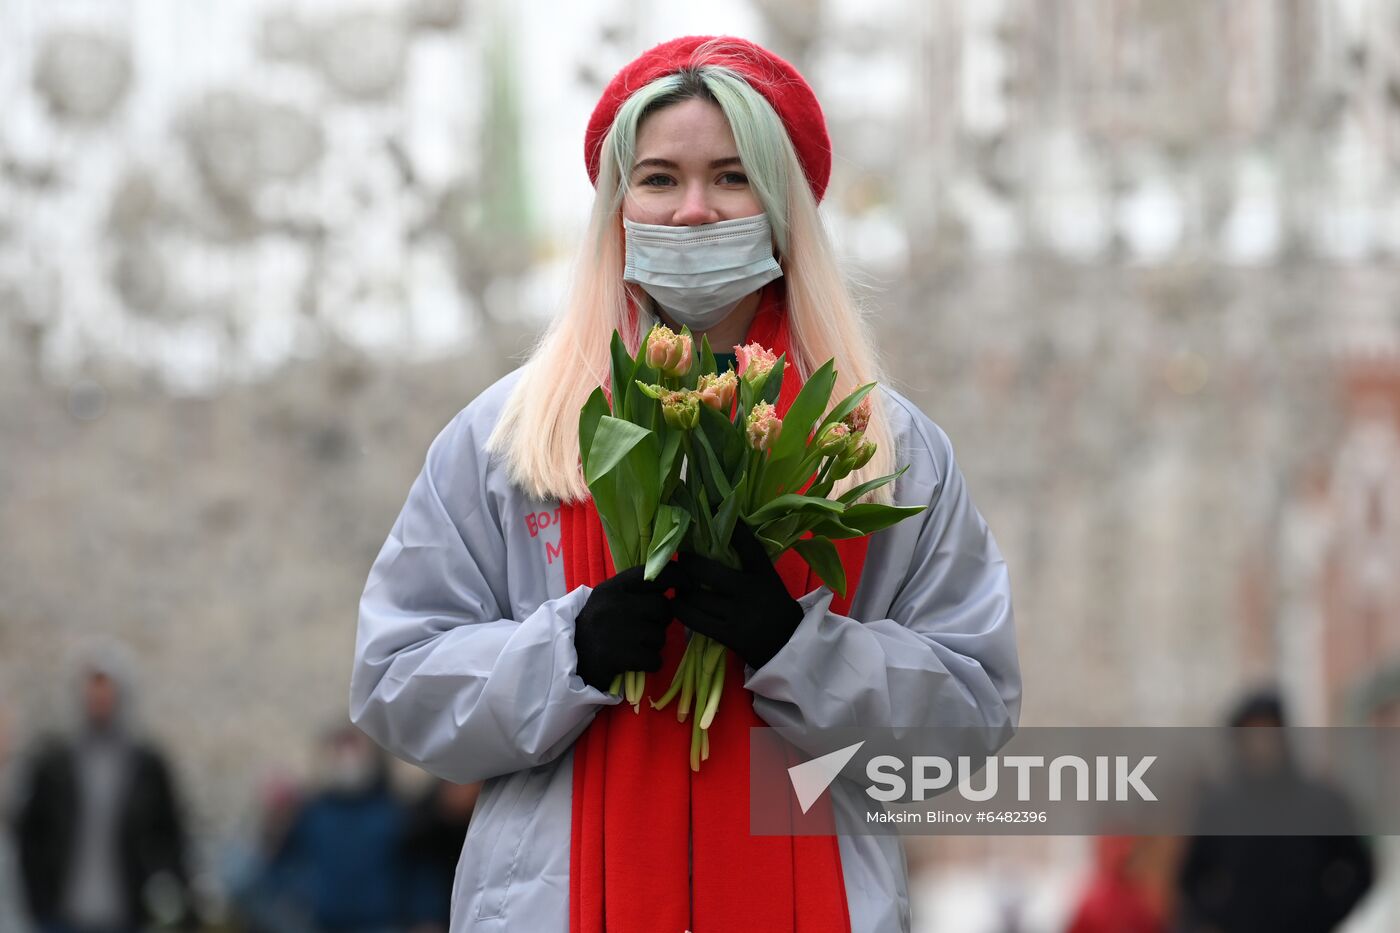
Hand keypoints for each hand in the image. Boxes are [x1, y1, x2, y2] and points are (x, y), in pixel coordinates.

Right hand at [573, 562, 681, 691]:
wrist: (567, 659)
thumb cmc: (595, 627)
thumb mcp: (608, 599)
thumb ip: (636, 590)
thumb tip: (675, 582)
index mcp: (613, 587)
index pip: (654, 573)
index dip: (678, 577)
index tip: (688, 586)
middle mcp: (616, 604)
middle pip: (663, 607)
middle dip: (661, 621)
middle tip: (646, 628)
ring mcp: (618, 630)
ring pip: (660, 635)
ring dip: (654, 644)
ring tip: (635, 646)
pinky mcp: (620, 656)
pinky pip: (655, 659)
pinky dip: (649, 663)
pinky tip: (635, 662)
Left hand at [671, 520, 803, 670]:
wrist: (788, 646)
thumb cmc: (774, 608)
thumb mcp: (768, 581)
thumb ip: (748, 564)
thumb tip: (720, 537)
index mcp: (764, 575)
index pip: (749, 546)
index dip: (733, 528)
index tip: (715, 504)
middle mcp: (750, 592)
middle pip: (708, 572)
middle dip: (688, 564)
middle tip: (681, 559)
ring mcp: (738, 615)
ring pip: (696, 597)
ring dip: (682, 589)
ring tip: (678, 584)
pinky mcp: (728, 635)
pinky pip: (695, 620)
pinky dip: (681, 610)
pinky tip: (678, 604)